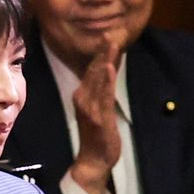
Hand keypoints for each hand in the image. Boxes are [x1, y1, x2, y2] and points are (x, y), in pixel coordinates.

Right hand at [67, 42, 122, 193]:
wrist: (93, 160)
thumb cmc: (96, 136)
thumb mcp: (97, 109)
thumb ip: (100, 92)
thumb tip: (105, 75)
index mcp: (82, 96)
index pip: (92, 70)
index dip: (101, 53)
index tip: (108, 36)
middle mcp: (82, 99)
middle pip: (94, 71)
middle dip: (103, 52)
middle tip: (110, 33)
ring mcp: (89, 108)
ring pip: (98, 79)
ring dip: (105, 60)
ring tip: (111, 43)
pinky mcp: (98, 117)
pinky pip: (103, 96)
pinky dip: (106, 81)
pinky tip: (109, 67)